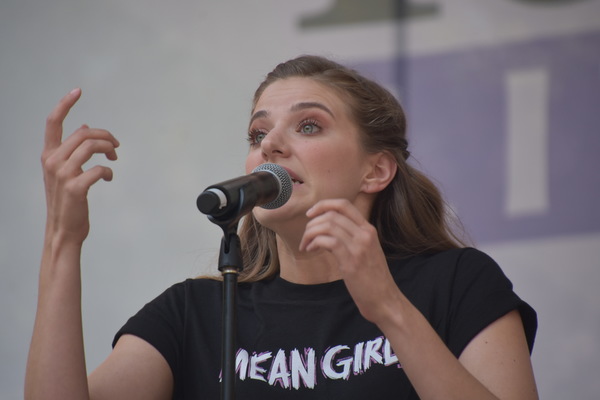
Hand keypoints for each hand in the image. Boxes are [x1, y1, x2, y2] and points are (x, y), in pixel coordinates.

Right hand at [41, 88, 119, 243]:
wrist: (63, 230)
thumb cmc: (67, 200)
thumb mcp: (65, 172)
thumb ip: (72, 151)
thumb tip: (85, 128)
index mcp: (48, 155)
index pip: (52, 122)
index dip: (65, 104)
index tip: (78, 90)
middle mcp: (52, 161)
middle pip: (84, 133)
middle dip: (106, 136)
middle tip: (117, 146)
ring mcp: (63, 174)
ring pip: (92, 147)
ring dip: (109, 150)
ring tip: (114, 159)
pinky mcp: (76, 188)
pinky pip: (99, 169)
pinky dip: (109, 171)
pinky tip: (109, 177)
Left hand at [299, 199, 401, 324]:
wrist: (384, 299)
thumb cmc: (372, 278)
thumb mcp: (365, 251)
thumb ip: (351, 238)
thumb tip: (326, 231)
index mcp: (368, 230)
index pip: (344, 204)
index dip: (323, 205)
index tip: (311, 214)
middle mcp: (365, 234)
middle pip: (332, 214)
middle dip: (312, 223)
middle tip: (306, 237)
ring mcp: (359, 246)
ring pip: (328, 225)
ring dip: (310, 233)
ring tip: (306, 245)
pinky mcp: (351, 260)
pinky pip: (328, 241)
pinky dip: (314, 243)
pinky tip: (311, 250)